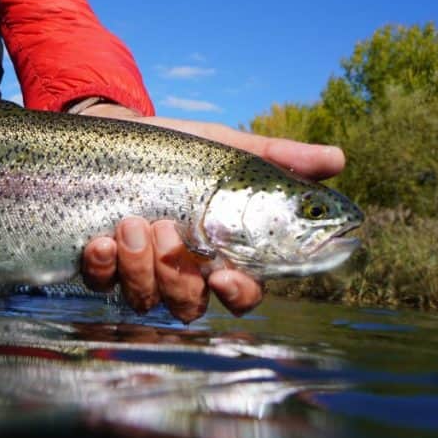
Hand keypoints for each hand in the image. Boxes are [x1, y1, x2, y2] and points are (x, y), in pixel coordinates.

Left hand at [78, 103, 344, 321]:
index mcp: (220, 253)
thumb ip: (278, 158)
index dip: (238, 295)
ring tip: (130, 222)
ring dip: (138, 265)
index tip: (225, 277)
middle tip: (164, 228)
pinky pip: (101, 284)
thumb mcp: (226, 149)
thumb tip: (338, 160)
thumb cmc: (178, 149)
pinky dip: (102, 265)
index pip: (242, 295)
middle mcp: (181, 273)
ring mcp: (138, 272)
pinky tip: (99, 240)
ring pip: (145, 299)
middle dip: (176, 275)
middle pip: (190, 306)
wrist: (114, 131)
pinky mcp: (100, 265)